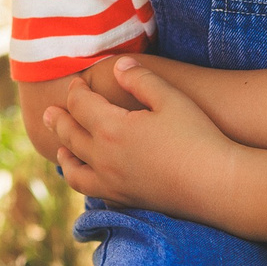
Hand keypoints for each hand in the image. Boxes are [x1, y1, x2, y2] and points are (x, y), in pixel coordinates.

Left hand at [45, 59, 233, 211]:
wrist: (217, 184)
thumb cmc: (197, 136)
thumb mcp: (171, 97)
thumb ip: (140, 78)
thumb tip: (118, 65)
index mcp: (111, 129)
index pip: (80, 105)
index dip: (76, 91)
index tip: (77, 82)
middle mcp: (104, 158)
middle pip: (70, 136)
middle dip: (58, 120)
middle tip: (49, 112)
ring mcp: (112, 183)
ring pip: (74, 171)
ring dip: (64, 156)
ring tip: (61, 149)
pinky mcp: (126, 200)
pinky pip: (92, 192)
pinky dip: (83, 181)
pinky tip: (90, 176)